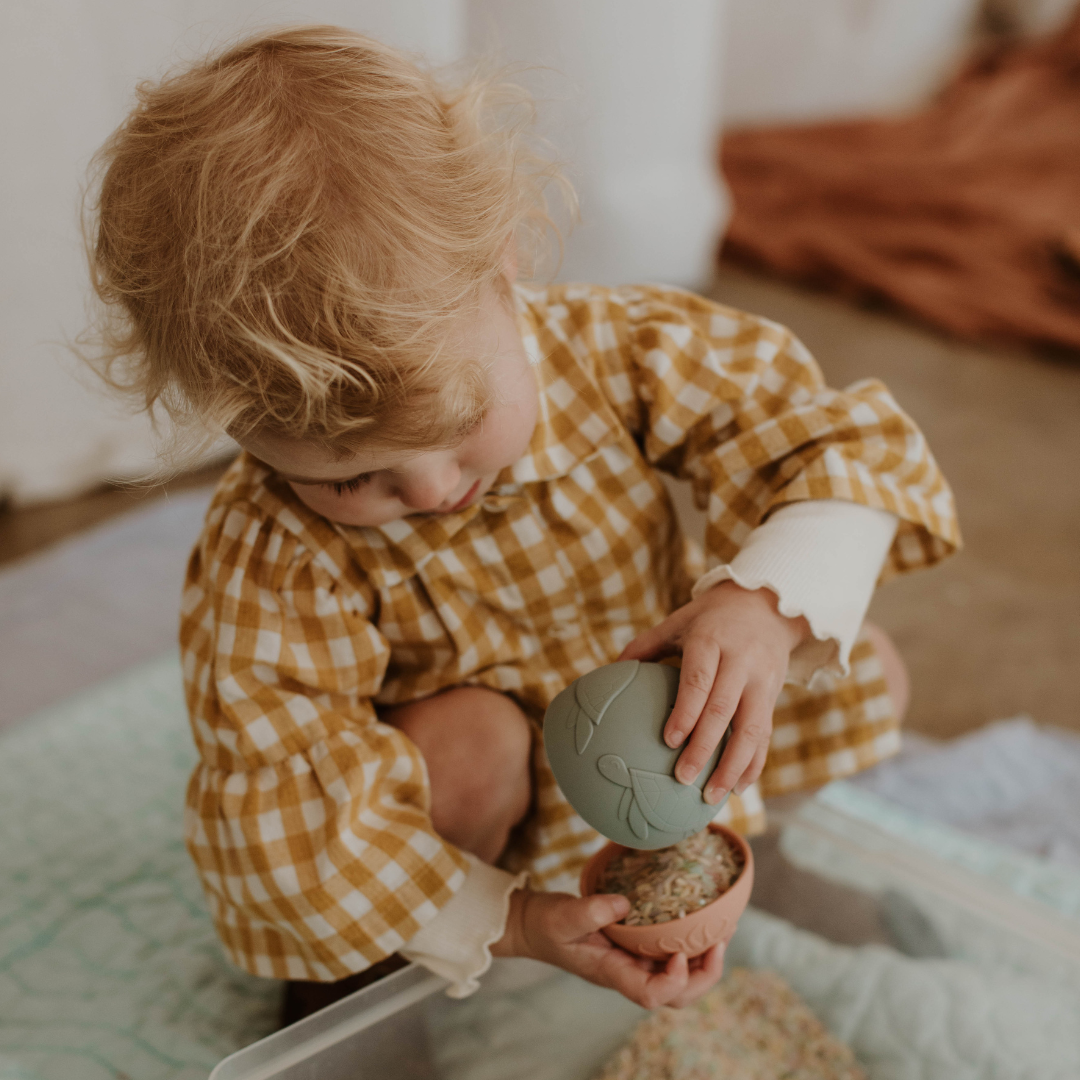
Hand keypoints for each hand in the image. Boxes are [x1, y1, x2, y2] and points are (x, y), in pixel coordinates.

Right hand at [490, 888, 725, 1008]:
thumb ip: (591, 911)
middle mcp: (629, 973)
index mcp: (612, 973)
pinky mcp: (637, 947)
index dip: (673, 980)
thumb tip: (626, 904)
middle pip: (677, 996)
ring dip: (704, 960)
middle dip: (704, 975)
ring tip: (722, 929)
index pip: (651, 995)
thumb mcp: (563, 916)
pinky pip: (671, 953)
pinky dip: (692, 942)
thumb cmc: (546, 925)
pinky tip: (703, 920)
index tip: (678, 951)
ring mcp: (635, 962)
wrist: (535, 925)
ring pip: (680, 978)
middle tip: (719, 941)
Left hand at [618, 580, 808, 804]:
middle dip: (705, 748)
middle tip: (683, 779)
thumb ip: (645, 645)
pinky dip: (754, 765)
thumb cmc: (710, 619)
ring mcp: (761, 681)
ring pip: (751, 730)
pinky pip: (766, 735)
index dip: (686, 711)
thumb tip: (607, 671)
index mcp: (711, 641)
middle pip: (724, 710)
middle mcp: (741, 662)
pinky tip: (737, 790)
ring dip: (733, 767)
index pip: (699, 680)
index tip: (669, 741)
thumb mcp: (679, 622)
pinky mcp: (773, 696)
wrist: (768, 606)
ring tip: (710, 797)